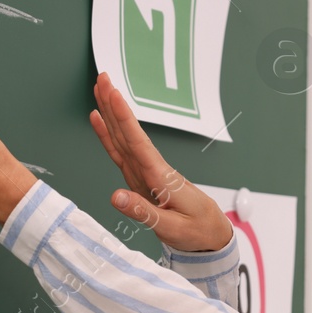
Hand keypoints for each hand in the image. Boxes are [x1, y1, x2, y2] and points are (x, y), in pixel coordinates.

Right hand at [89, 73, 233, 252]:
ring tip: (99, 89)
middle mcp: (152, 169)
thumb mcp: (172, 228)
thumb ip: (143, 212)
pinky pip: (121, 153)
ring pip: (123, 137)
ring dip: (110, 113)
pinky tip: (99, 121)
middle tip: (102, 78)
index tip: (113, 94)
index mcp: (161, 178)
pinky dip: (108, 136)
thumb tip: (115, 197)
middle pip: (128, 132)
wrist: (212, 234)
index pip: (138, 143)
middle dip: (114, 105)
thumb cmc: (196, 231)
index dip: (124, 119)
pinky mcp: (140, 178)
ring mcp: (145, 172)